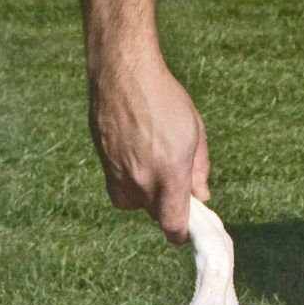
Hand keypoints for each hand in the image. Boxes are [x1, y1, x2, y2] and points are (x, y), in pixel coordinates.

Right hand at [90, 54, 210, 240]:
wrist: (123, 72)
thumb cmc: (165, 98)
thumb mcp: (195, 131)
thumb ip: (199, 169)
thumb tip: (201, 195)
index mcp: (169, 174)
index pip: (173, 225)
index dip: (181, 231)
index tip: (186, 224)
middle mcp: (140, 180)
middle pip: (155, 214)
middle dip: (166, 205)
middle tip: (174, 180)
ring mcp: (117, 174)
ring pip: (133, 202)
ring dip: (145, 194)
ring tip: (152, 162)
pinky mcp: (102, 163)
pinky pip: (117, 186)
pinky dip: (127, 181)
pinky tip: (135, 155)